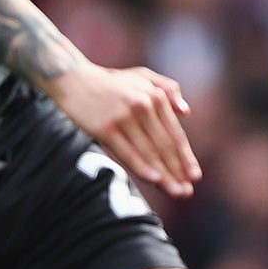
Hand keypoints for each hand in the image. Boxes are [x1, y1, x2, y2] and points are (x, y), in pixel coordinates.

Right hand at [46, 62, 200, 196]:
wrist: (72, 77)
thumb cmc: (110, 81)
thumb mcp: (142, 76)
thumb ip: (168, 89)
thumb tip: (186, 113)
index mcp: (155, 96)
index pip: (175, 134)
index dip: (186, 157)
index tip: (195, 176)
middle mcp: (143, 106)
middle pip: (164, 146)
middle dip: (177, 172)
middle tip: (187, 192)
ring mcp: (124, 117)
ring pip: (149, 152)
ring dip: (164, 175)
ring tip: (176, 192)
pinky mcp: (105, 128)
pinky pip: (127, 152)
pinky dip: (142, 166)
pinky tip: (155, 180)